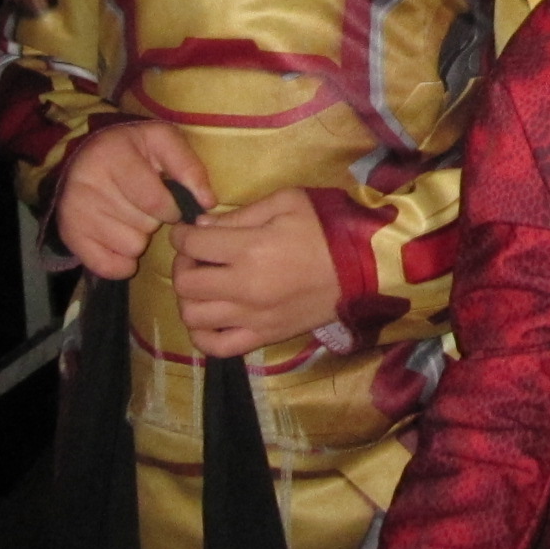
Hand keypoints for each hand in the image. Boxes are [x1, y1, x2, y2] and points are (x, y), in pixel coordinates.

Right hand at [52, 121, 211, 279]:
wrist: (83, 157)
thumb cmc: (132, 150)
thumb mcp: (162, 141)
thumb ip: (189, 167)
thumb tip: (208, 202)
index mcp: (112, 156)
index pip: (155, 201)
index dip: (172, 208)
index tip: (172, 203)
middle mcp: (87, 185)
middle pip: (144, 225)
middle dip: (154, 219)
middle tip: (143, 204)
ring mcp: (75, 213)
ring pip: (131, 247)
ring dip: (139, 236)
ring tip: (130, 216)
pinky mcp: (70, 236)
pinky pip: (110, 267)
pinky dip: (122, 260)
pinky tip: (119, 238)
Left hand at [171, 188, 341, 356]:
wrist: (368, 267)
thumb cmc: (329, 227)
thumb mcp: (287, 201)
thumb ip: (241, 214)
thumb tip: (202, 226)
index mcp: (250, 249)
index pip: (192, 244)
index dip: (182, 234)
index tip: (188, 231)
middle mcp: (245, 288)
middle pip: (185, 284)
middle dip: (183, 265)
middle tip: (197, 256)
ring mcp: (254, 318)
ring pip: (193, 317)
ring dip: (190, 298)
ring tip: (206, 284)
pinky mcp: (265, 337)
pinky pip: (217, 347)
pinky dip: (203, 334)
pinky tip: (212, 316)